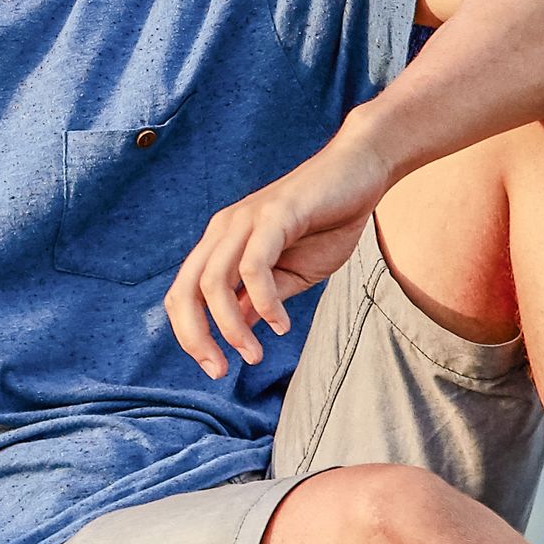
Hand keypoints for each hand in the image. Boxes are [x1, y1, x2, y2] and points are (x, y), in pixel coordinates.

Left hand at [165, 130, 396, 377]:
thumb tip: (239, 328)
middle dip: (196, 336)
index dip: (189, 333)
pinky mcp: (275, 214)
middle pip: (187, 289)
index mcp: (221, 243)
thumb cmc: (326, 222)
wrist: (359, 173)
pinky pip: (255, 265)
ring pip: (215, 280)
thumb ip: (261, 298)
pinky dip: (264, 301)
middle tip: (220, 370)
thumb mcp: (290, 273)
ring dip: (231, 326)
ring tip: (253, 354)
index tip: (214, 367)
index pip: (184, 293)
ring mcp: (246, 220)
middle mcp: (223, 230)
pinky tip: (281, 324)